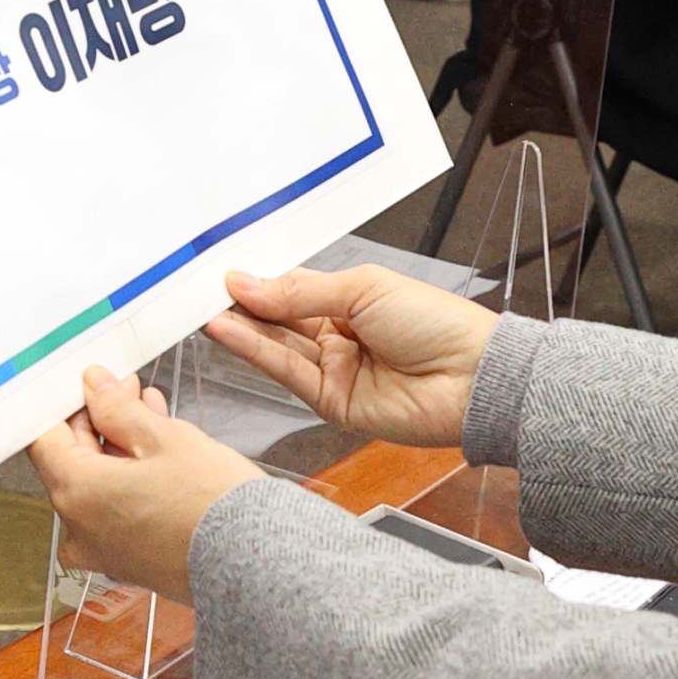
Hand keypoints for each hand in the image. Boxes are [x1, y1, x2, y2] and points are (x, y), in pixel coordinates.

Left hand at [27, 364, 264, 603]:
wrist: (260, 567)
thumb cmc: (213, 505)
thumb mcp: (162, 437)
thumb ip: (117, 408)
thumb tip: (93, 386)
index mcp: (75, 494)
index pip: (44, 437)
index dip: (65, 403)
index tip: (85, 382)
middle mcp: (79, 529)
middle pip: (71, 460)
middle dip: (99, 419)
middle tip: (127, 389)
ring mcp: (105, 551)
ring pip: (98, 483)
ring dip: (119, 444)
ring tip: (151, 411)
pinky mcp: (131, 562)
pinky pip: (117, 510)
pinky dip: (130, 478)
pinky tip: (160, 449)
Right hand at [203, 266, 497, 447]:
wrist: (476, 378)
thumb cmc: (437, 324)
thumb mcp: (362, 289)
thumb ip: (298, 293)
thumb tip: (247, 284)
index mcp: (349, 301)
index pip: (289, 290)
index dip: (256, 283)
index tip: (221, 274)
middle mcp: (337, 336)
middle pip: (277, 320)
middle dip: (241, 305)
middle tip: (200, 291)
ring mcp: (334, 370)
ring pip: (276, 347)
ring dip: (240, 329)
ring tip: (205, 310)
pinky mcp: (332, 404)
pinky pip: (286, 374)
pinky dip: (255, 352)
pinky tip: (229, 331)